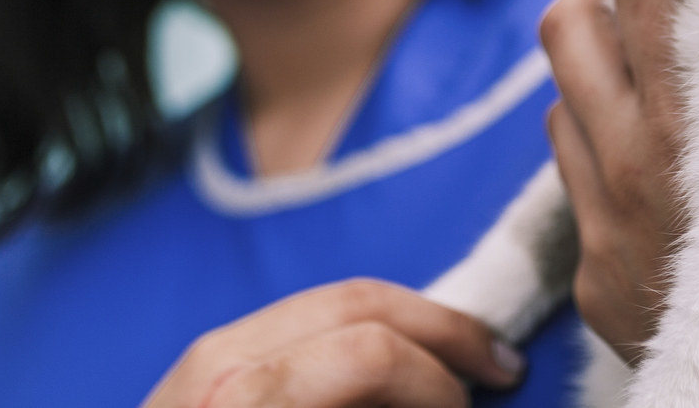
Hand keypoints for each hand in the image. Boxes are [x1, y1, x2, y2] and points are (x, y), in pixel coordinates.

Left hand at [141, 278, 525, 407]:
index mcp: (246, 399)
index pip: (366, 352)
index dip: (438, 383)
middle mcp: (220, 363)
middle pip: (354, 303)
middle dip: (440, 329)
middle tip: (500, 365)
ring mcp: (203, 358)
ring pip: (328, 300)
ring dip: (406, 325)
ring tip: (455, 361)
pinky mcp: (199, 366)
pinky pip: (296, 325)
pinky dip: (357, 335)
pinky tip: (391, 369)